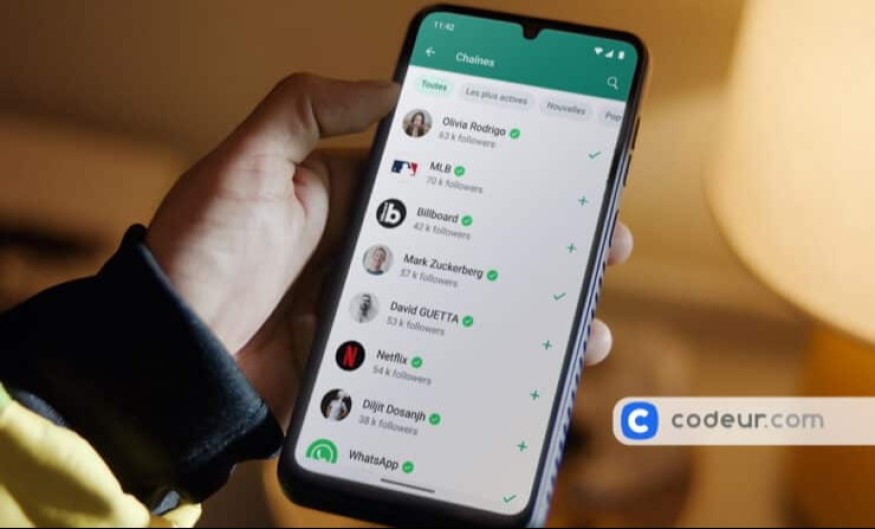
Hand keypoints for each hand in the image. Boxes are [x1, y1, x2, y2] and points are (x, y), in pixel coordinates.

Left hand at [147, 74, 632, 426]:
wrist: (168, 356)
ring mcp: (370, 304)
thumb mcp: (245, 162)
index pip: (441, 174)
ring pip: (464, 299)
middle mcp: (367, 248)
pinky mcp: (366, 355)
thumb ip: (307, 107)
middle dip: (535, 244)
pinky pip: (434, 351)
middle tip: (600, 244)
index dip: (500, 174)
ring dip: (526, 309)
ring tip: (582, 320)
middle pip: (469, 239)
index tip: (557, 174)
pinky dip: (483, 358)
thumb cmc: (201, 251)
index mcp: (347, 195)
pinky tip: (527, 367)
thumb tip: (386, 85)